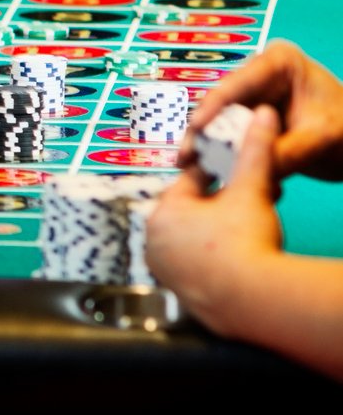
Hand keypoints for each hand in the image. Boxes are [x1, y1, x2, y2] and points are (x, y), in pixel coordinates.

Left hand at [147, 105, 284, 334]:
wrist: (251, 300)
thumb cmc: (245, 242)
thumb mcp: (251, 189)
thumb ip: (254, 150)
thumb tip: (261, 114)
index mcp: (163, 211)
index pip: (192, 183)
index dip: (218, 176)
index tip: (234, 173)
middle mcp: (153, 241)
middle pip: (191, 214)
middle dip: (216, 207)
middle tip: (243, 207)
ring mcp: (164, 271)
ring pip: (192, 242)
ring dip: (214, 236)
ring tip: (240, 235)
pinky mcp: (178, 294)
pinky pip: (196, 269)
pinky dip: (212, 263)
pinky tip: (234, 263)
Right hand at [179, 41, 342, 181]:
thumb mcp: (321, 140)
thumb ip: (285, 152)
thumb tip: (246, 166)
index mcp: (279, 62)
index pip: (238, 83)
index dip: (212, 108)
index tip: (195, 130)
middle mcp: (258, 75)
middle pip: (220, 104)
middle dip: (202, 133)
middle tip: (184, 159)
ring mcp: (251, 97)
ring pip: (218, 122)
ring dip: (206, 147)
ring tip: (189, 169)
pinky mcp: (247, 120)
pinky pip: (228, 137)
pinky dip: (220, 156)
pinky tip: (207, 172)